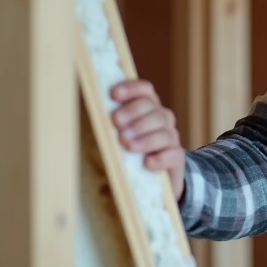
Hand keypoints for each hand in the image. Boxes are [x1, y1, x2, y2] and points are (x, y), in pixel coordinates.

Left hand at [109, 79, 185, 200]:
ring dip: (145, 137)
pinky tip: (147, 163)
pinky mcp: (175, 159)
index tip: (114, 94)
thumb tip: (90, 112)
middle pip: (153, 109)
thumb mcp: (113, 134)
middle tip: (116, 123)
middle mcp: (162, 119)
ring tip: (128, 145)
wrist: (146, 178)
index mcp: (148, 108)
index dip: (132, 88)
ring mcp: (170, 138)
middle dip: (134, 113)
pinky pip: (173, 154)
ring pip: (164, 132)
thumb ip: (107, 123)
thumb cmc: (123, 151)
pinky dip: (160, 158)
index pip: (145, 90)